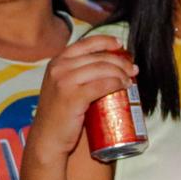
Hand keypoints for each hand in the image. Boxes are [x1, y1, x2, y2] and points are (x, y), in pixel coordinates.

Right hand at [26, 34, 136, 163]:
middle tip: (133, 69)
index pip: (86, 43)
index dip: (106, 41)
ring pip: (102, 69)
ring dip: (121, 73)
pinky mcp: (73, 97)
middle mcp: (59, 68)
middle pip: (98, 57)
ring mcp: (64, 82)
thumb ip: (77, 73)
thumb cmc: (59, 114)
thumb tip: (108, 65)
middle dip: (120, 61)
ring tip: (130, 79)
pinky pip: (102, 85)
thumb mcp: (62, 86)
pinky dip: (117, 84)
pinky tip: (124, 86)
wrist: (47, 138)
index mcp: (57, 62)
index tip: (121, 45)